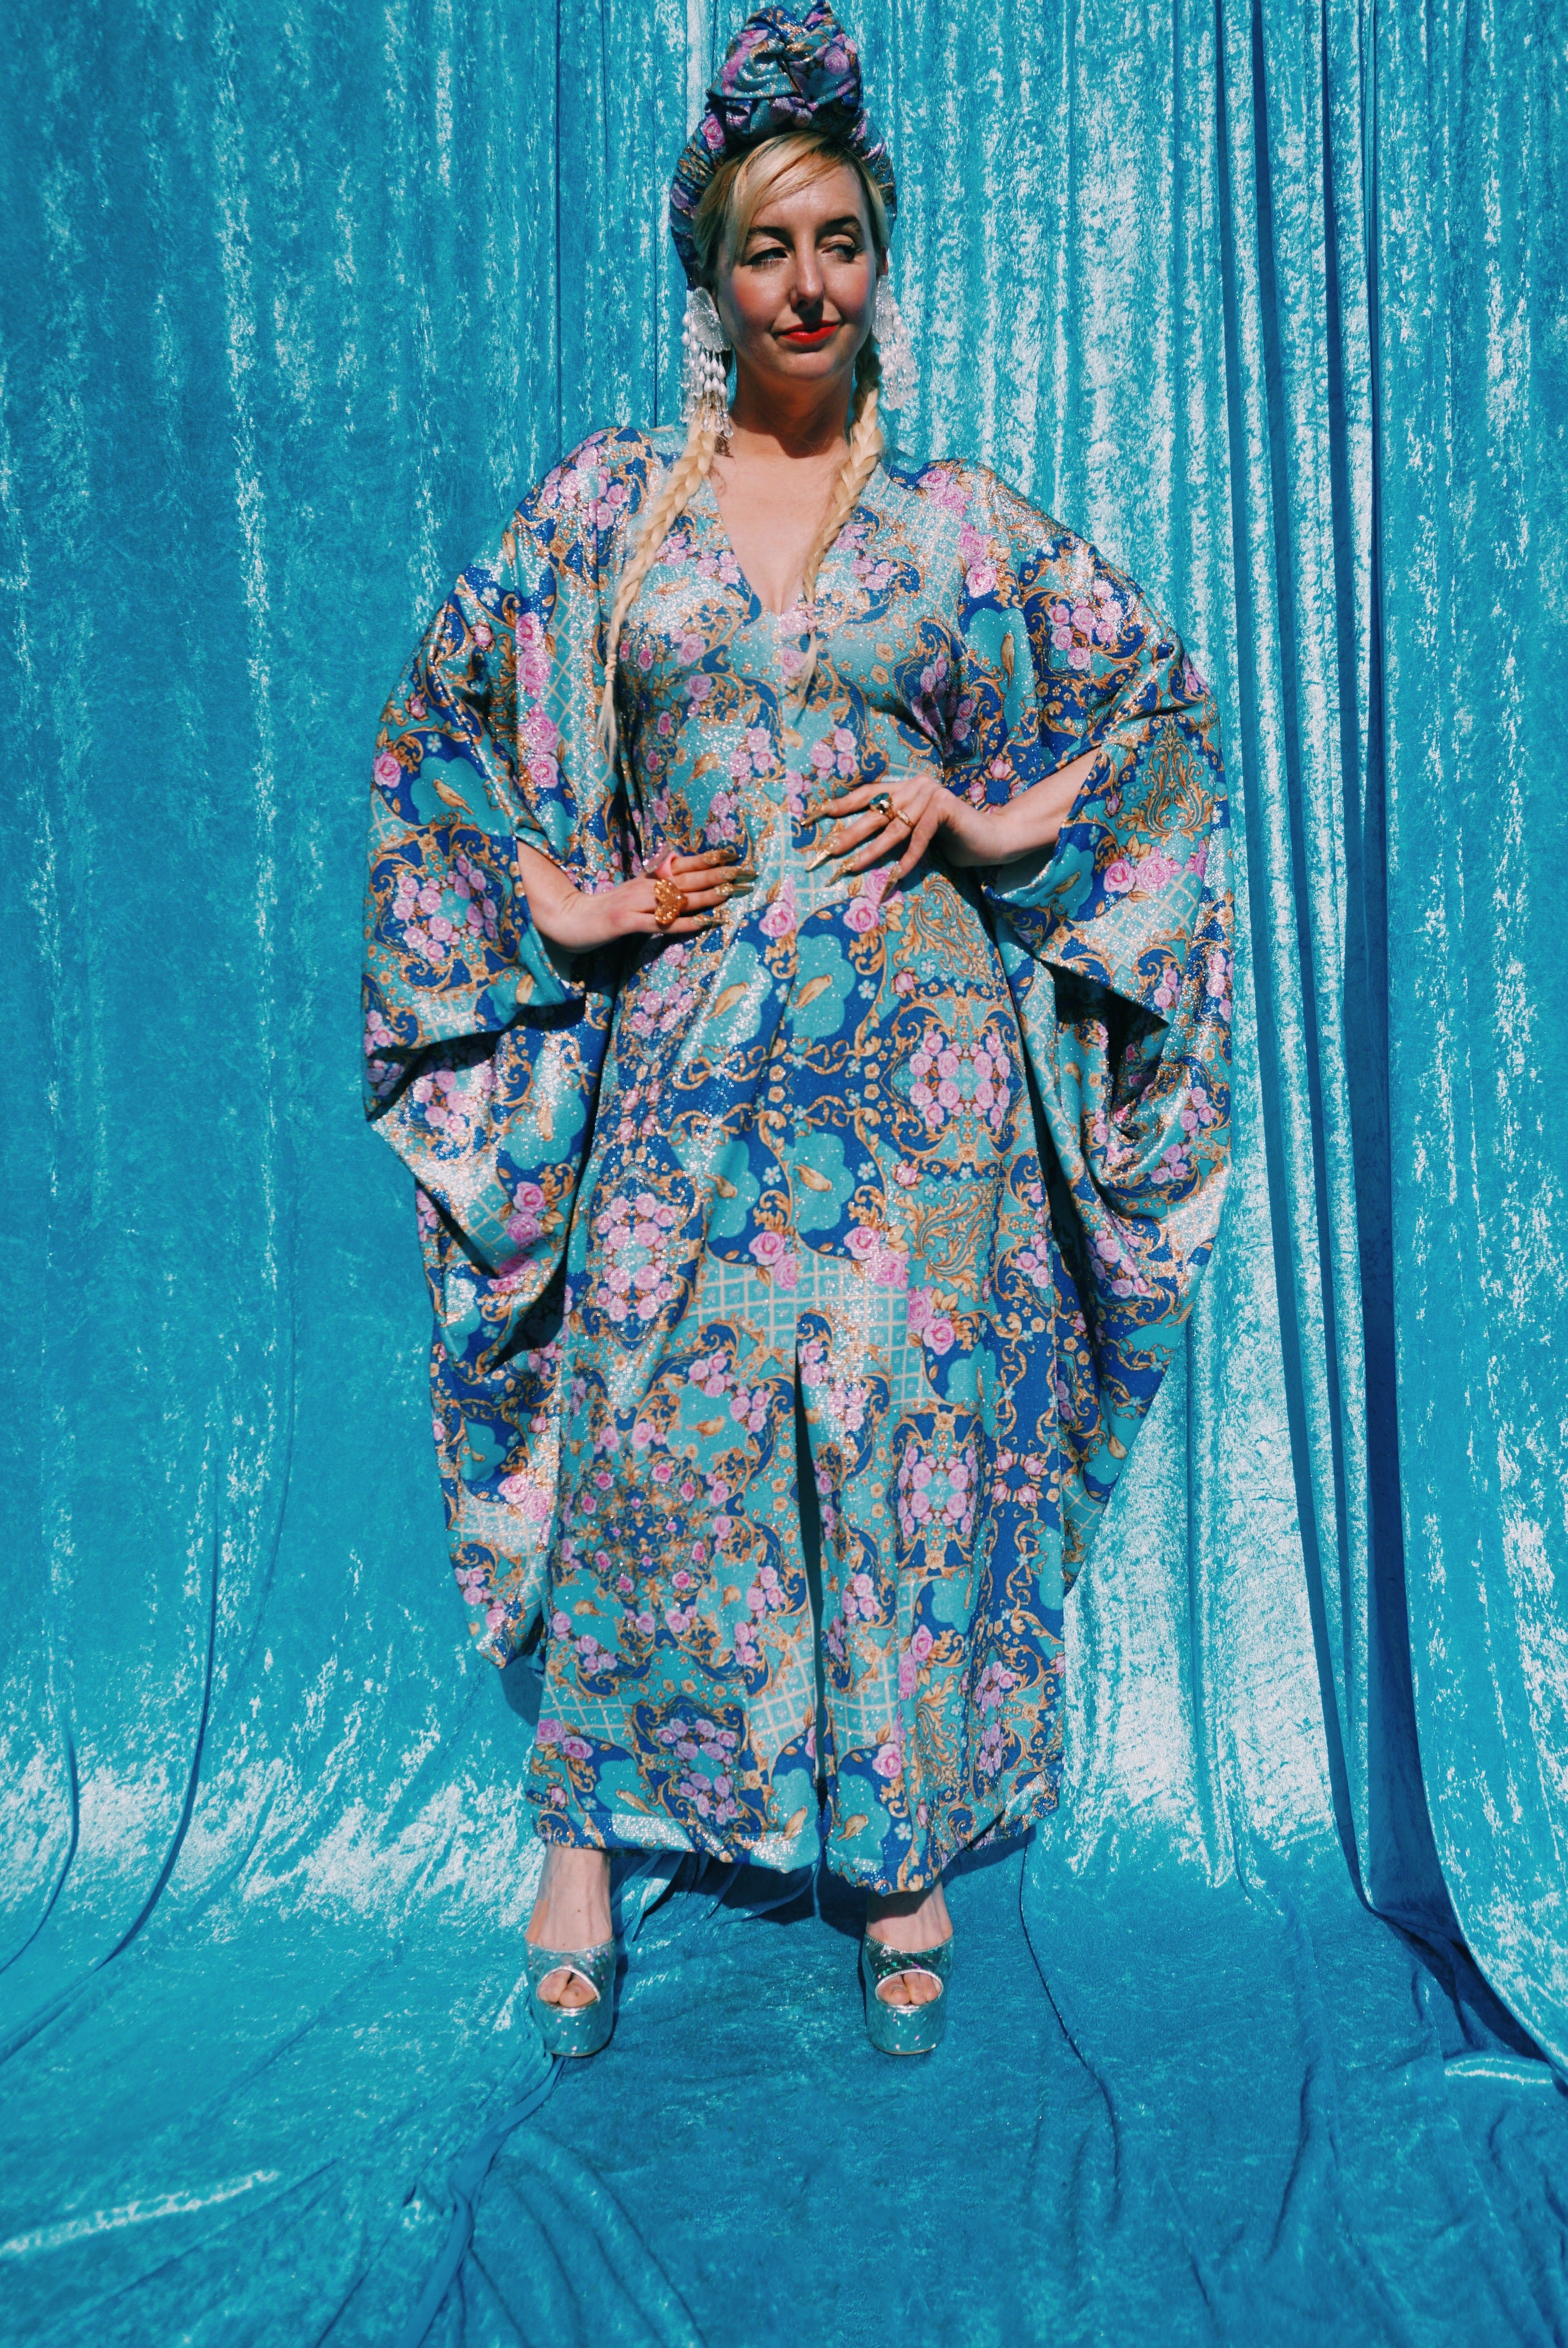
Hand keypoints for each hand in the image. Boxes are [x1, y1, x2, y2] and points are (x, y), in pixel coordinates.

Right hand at [516, 843, 752, 949]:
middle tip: (743, 872)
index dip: (706, 860)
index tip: (731, 855)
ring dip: (705, 896)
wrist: (569, 920)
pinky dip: (682, 923)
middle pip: (684, 879)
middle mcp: (643, 888)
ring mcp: (635, 904)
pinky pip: (660, 923)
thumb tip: (679, 873)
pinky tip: (703, 922)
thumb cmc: (605, 910)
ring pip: (675, 899)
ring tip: (730, 893)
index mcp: (646, 880)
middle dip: (716, 876)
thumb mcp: (633, 894)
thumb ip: (655, 885)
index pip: (680, 866)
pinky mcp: (626, 923)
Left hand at [802, 768, 998, 885]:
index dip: (844, 805)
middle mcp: (916, 785)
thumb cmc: (951, 839)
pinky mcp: (944, 807)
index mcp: (906, 786)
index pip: (869, 794)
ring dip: (872, 851)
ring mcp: (931, 793)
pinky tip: (896, 876)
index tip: (820, 816)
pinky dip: (908, 859)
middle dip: (850, 834)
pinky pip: (918, 838)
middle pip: (875, 812)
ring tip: (853, 867)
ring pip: (894, 828)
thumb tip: (855, 844)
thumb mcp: (915, 833)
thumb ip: (894, 829)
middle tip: (829, 851)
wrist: (990, 839)